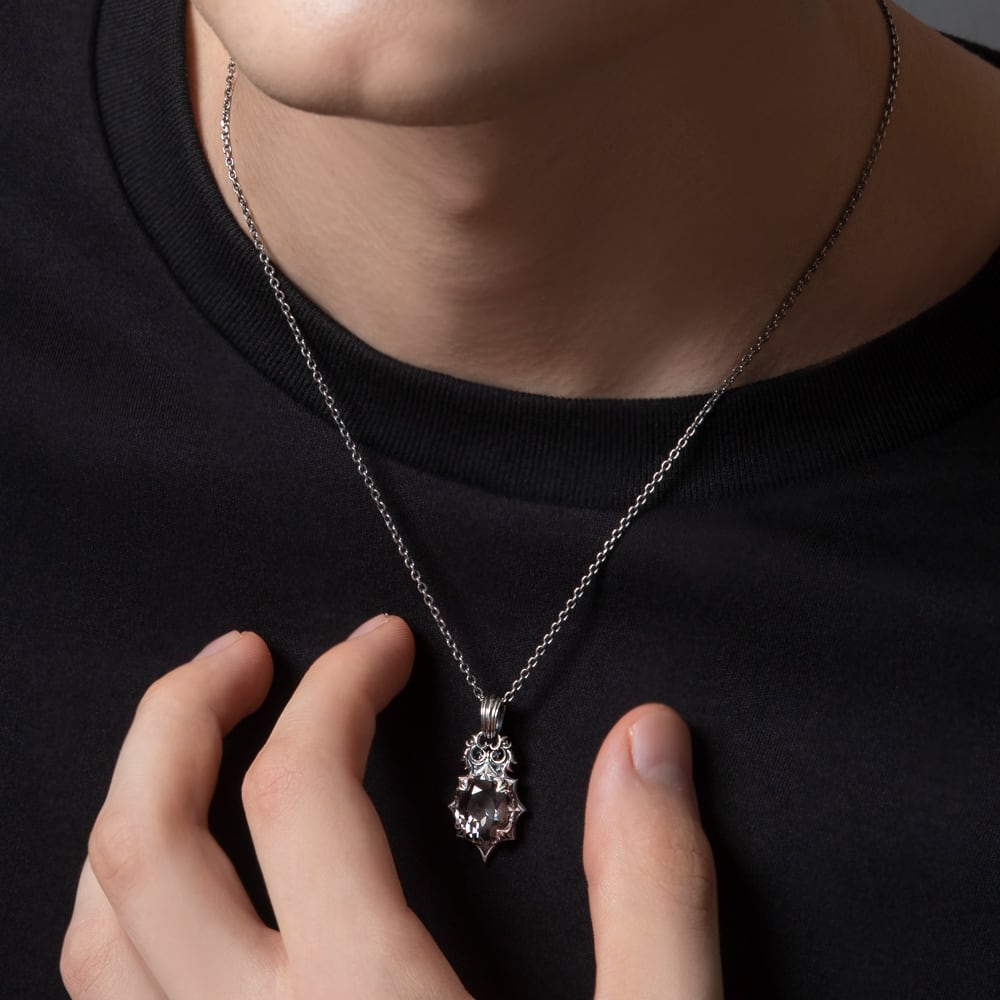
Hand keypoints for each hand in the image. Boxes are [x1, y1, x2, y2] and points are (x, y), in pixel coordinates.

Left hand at [61, 617, 722, 998]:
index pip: (302, 788)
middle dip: (182, 716)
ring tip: (200, 745)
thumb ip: (651, 893)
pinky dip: (127, 916)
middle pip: (147, 840)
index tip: (383, 645)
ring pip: (98, 930)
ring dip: (137, 807)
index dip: (339, 687)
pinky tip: (186, 894)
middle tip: (246, 653)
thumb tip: (646, 738)